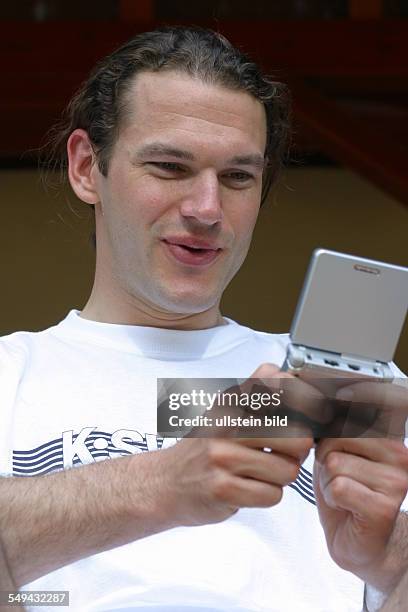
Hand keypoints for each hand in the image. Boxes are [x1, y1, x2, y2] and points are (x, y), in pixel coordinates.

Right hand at [158, 363, 320, 525]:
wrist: (163, 482)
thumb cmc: (202, 448)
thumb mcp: (225, 411)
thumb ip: (258, 396)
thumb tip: (301, 385)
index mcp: (230, 401)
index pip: (280, 384)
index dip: (306, 401)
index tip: (313, 413)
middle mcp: (226, 424)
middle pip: (297, 437)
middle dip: (298, 452)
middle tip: (284, 453)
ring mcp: (223, 456)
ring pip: (288, 470)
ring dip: (281, 477)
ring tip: (260, 472)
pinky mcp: (223, 489)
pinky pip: (272, 495)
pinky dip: (267, 495)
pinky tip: (248, 487)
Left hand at [314, 412, 407, 592]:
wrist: (360, 543)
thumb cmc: (345, 493)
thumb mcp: (337, 453)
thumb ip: (333, 429)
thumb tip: (315, 407)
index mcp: (390, 438)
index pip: (369, 406)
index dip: (355, 397)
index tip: (342, 392)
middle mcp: (399, 454)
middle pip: (337, 437)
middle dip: (325, 458)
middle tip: (338, 477)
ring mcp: (395, 481)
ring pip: (334, 464)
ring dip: (327, 482)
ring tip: (342, 494)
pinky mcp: (384, 507)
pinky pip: (337, 488)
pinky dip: (331, 498)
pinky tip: (344, 507)